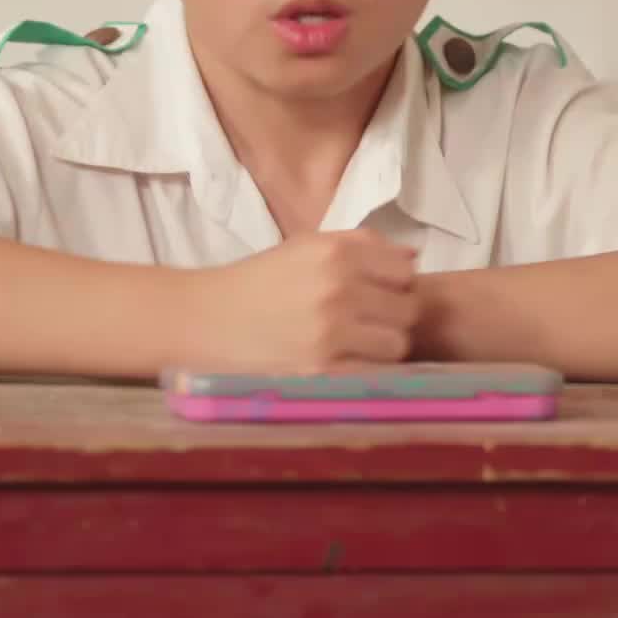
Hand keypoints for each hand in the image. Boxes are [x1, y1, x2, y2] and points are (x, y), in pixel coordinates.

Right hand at [194, 230, 420, 373]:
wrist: (203, 320)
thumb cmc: (257, 282)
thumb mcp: (305, 246)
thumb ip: (361, 244)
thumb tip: (414, 257)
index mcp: (335, 252)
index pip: (405, 271)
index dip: (396, 284)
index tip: (378, 293)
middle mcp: (338, 287)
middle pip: (408, 309)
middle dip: (393, 316)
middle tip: (368, 322)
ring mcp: (332, 332)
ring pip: (397, 344)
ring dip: (383, 346)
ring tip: (357, 345)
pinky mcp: (322, 370)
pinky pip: (373, 373)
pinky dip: (364, 370)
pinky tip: (342, 363)